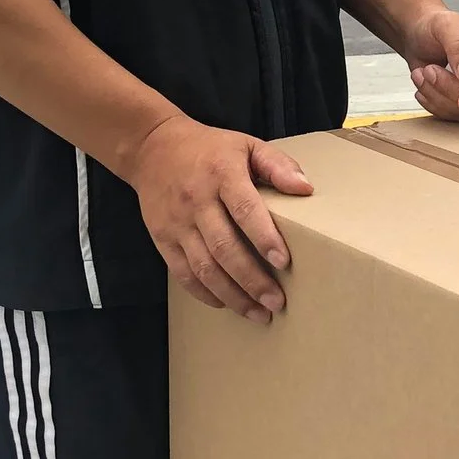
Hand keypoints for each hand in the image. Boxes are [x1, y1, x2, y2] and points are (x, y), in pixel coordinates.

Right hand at [122, 113, 311, 321]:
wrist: (153, 148)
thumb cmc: (210, 149)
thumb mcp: (247, 145)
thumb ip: (278, 165)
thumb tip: (306, 188)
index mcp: (222, 175)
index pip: (244, 209)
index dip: (264, 237)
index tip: (283, 262)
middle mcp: (197, 201)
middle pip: (224, 247)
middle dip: (252, 279)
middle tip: (276, 302)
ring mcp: (177, 223)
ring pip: (203, 267)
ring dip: (232, 295)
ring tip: (258, 314)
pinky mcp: (162, 239)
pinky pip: (182, 273)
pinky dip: (204, 293)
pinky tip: (227, 304)